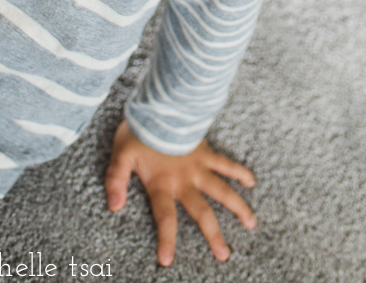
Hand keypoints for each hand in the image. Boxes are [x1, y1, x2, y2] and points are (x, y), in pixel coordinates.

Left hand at [105, 120, 256, 265]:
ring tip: (251, 224)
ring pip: (222, 190)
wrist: (159, 104)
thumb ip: (116, 181)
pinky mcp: (205, 152)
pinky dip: (240, 172)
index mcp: (162, 183)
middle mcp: (184, 179)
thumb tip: (114, 207)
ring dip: (237, 207)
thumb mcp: (120, 156)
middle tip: (224, 255)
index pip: (165, 217)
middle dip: (213, 235)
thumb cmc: (138, 130)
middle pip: (201, 211)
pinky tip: (251, 181)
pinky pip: (226, 163)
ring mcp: (198, 166)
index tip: (167, 260)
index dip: (166, 239)